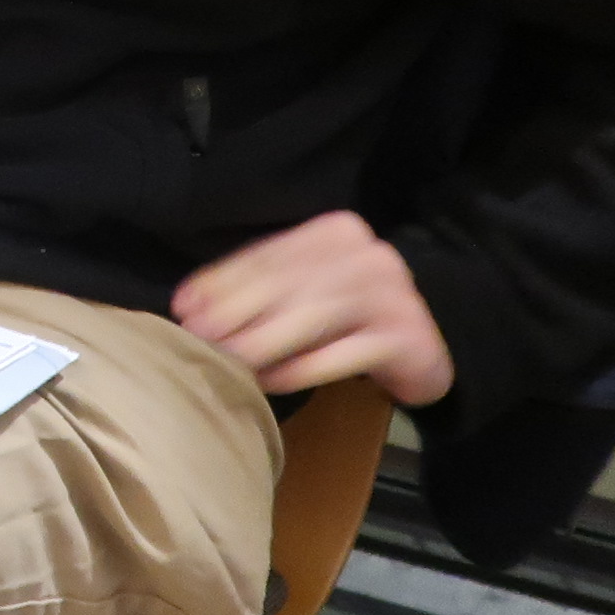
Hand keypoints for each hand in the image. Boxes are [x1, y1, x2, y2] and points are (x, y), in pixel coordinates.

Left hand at [172, 211, 454, 405]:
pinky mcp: (408, 337)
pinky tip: (271, 382)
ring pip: (313, 317)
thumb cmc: (351, 315)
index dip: (220, 281)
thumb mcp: (306, 289)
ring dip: (263, 341)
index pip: (267, 255)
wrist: (432, 340)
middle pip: (286, 283)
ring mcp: (392, 294)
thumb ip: (256, 287)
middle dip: (234, 312)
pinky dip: (302, 368)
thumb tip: (188, 303)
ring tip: (228, 361)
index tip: (181, 307)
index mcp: (334, 232)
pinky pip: (343, 354)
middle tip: (198, 338)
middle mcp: (366, 255)